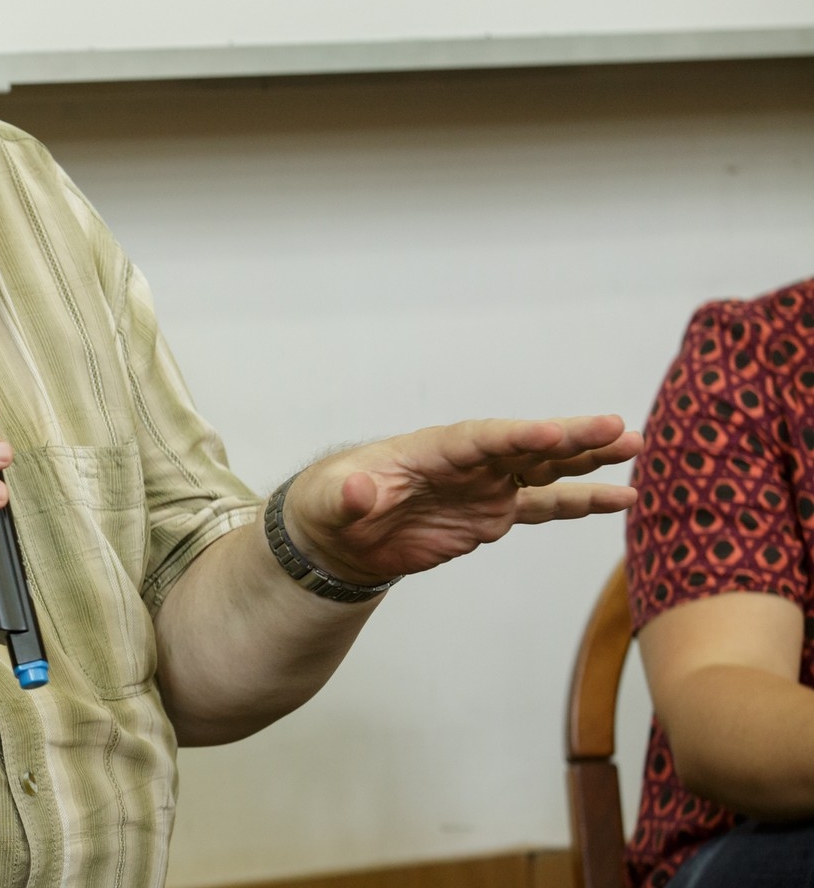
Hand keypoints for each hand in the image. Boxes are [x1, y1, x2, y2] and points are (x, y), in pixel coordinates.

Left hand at [282, 415, 641, 584]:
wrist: (341, 534)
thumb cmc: (331, 505)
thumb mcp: (328, 502)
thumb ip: (344, 497)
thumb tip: (354, 492)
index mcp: (430, 449)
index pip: (480, 439)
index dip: (516, 436)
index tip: (553, 433)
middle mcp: (467, 461)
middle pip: (525, 445)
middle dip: (570, 438)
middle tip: (618, 428)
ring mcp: (485, 485)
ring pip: (545, 467)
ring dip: (587, 459)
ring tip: (634, 448)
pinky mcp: (494, 513)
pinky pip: (545, 505)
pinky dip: (582, 502)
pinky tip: (622, 497)